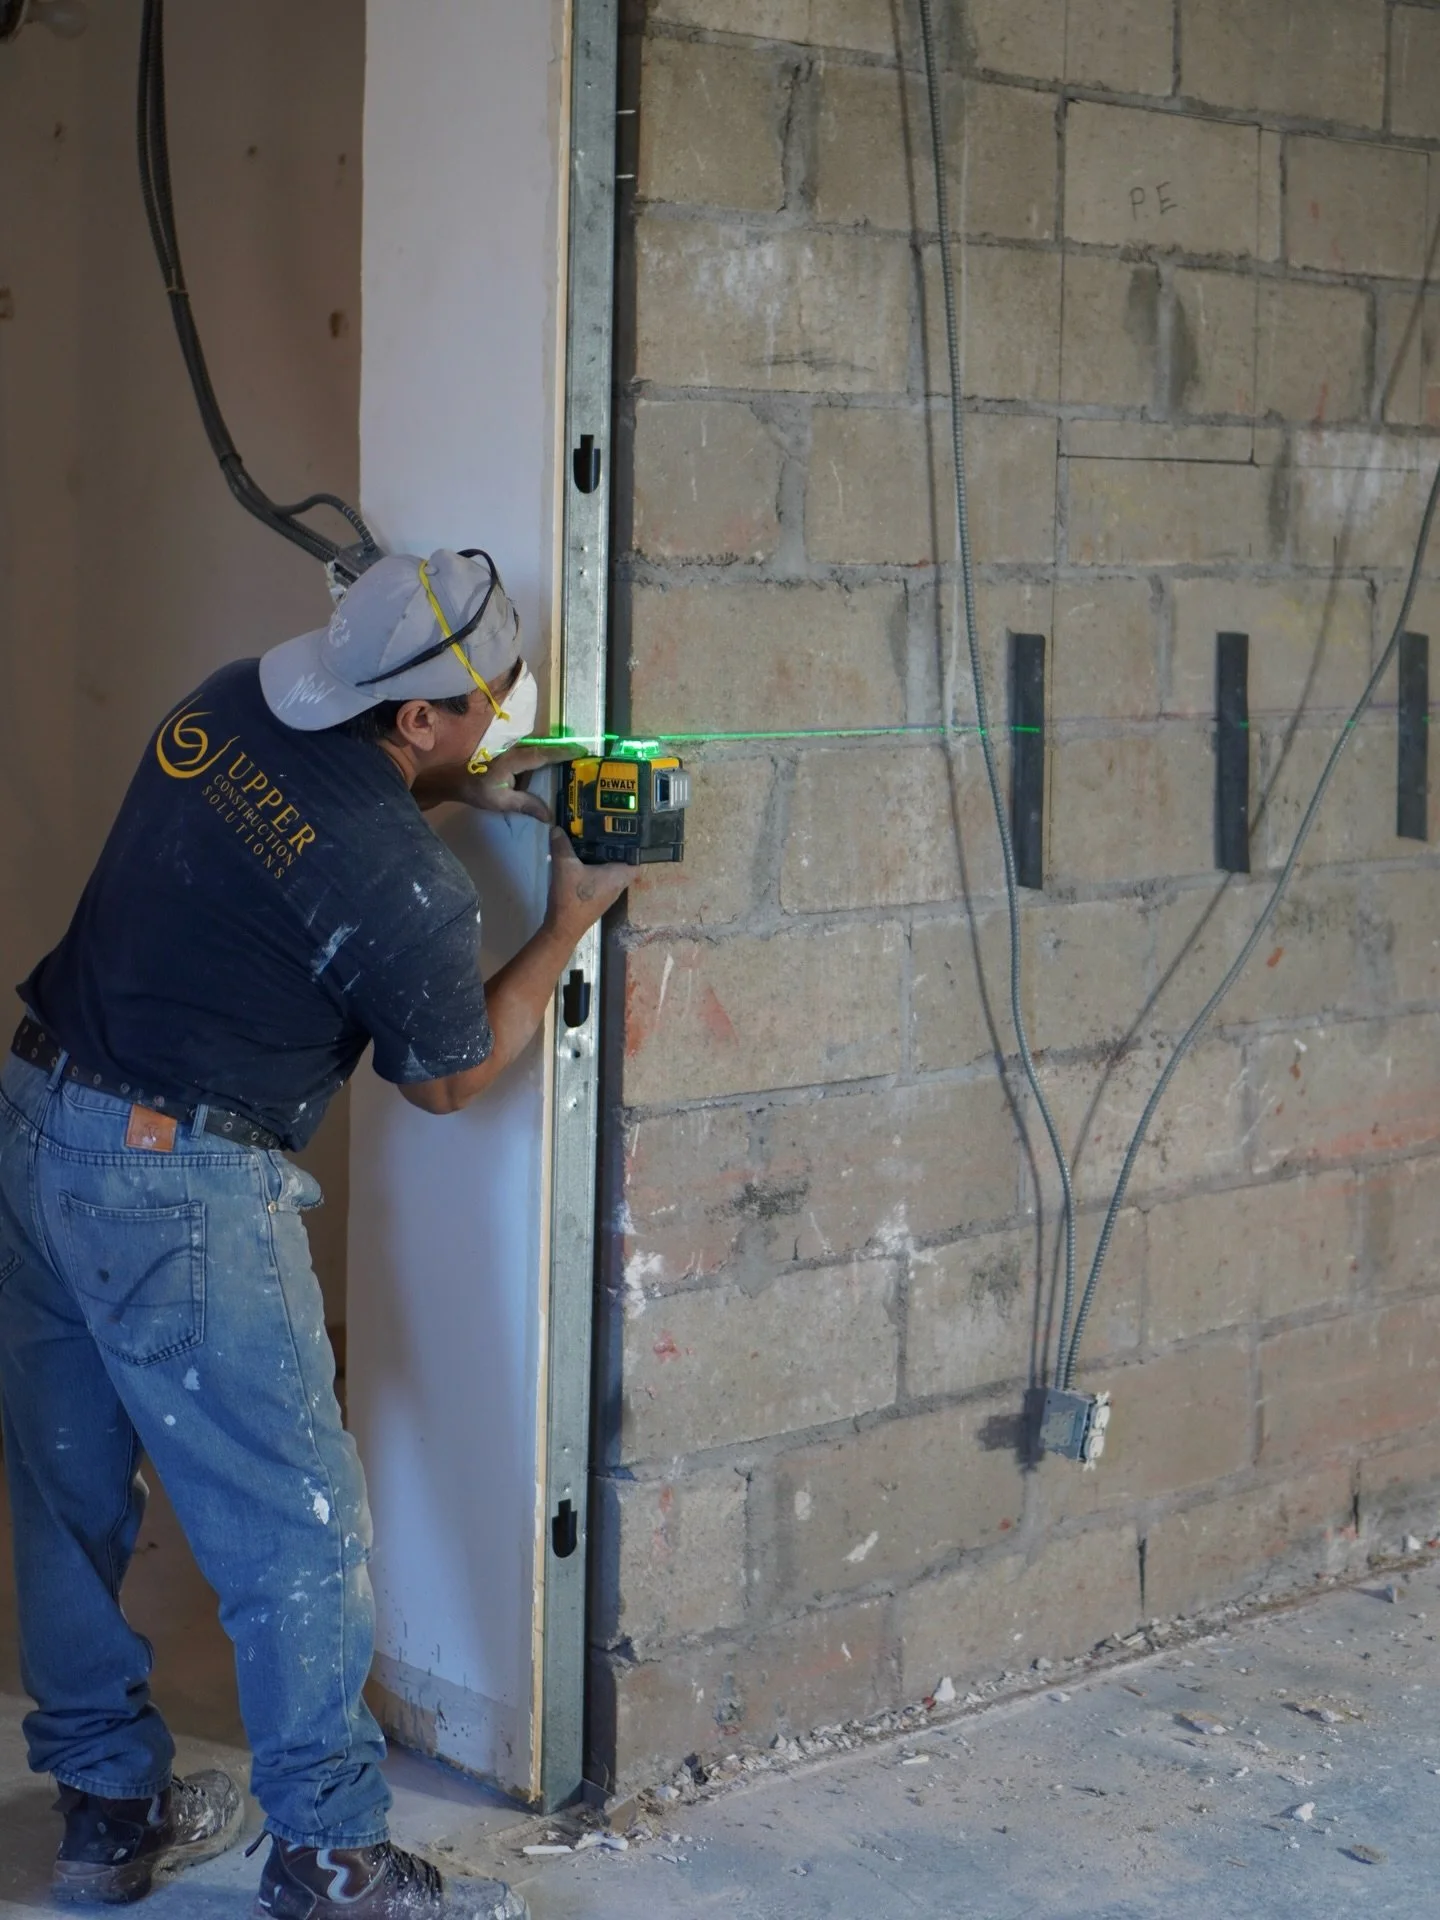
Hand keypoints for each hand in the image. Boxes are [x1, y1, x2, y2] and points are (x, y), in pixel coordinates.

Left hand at [415, 746, 573, 821]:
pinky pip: (531, 755)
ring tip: (573, 766)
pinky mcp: (510, 754)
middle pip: (545, 749)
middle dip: (564, 752)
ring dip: (554, 756)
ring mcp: (512, 750)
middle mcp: (516, 749)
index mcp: (515, 759)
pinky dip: (543, 761)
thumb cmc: (475, 789)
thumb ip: (526, 805)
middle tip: (584, 760)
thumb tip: (550, 816)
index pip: (544, 754)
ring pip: (538, 751)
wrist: (451, 778)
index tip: (582, 751)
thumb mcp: (501, 801)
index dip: (564, 752)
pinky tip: (551, 771)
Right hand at [544, 827, 630, 940]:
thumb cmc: (571, 898)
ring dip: (606, 860)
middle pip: (625, 863)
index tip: (628, 833)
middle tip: (608, 833)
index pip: (638, 859)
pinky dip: (598, 870)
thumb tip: (557, 828)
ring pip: (613, 872)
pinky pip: (604, 880)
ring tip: (596, 843)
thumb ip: (561, 846)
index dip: (637, 845)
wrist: (563, 929)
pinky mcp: (599, 899)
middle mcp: (618, 885)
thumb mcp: (564, 867)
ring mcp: (609, 894)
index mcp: (618, 875)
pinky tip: (585, 862)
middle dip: (618, 849)